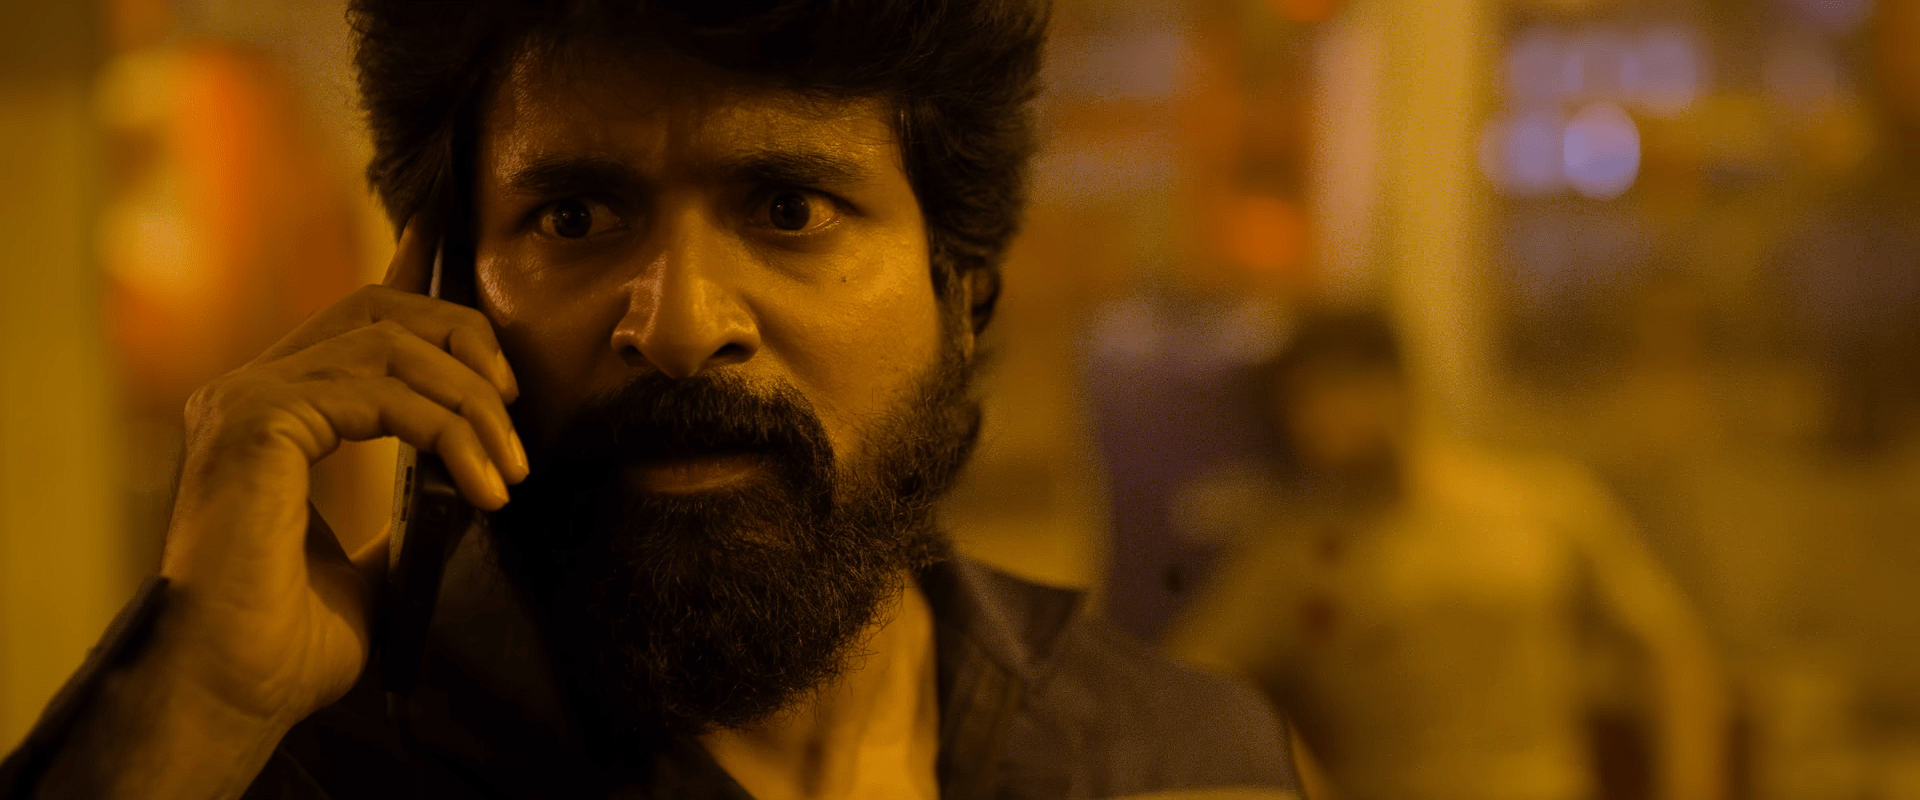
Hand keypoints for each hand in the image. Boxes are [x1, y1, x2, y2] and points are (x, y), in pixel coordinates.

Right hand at [154, 216, 526, 733]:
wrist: (234, 691)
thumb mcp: (376, 565)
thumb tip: (463, 485)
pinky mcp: (257, 419)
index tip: (460, 248)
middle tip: (515, 415)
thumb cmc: (291, 644)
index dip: (414, 272)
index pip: (356, 316)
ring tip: (509, 470)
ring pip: (390, 344)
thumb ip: (407, 511)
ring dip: (471, 402)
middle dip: (467, 342)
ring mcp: (247, 399)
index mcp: (274, 413)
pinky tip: (482, 483)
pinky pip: (381, 391)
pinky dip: (448, 430)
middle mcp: (252, 392)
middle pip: (380, 308)